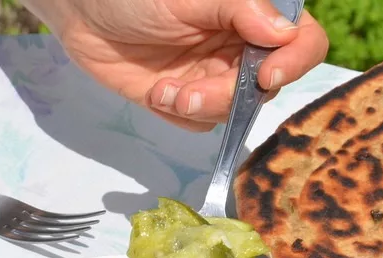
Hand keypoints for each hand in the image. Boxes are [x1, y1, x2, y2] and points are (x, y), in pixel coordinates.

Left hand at [24, 0, 328, 131]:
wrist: (80, 11)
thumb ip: (238, 9)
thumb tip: (284, 32)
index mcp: (251, 13)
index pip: (302, 40)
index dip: (294, 62)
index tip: (266, 77)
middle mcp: (241, 46)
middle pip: (266, 87)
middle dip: (228, 97)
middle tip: (189, 94)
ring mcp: (215, 75)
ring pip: (233, 111)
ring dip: (200, 107)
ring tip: (163, 91)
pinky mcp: (186, 99)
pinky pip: (200, 123)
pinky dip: (179, 114)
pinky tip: (155, 92)